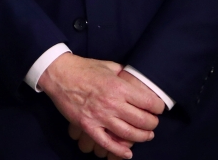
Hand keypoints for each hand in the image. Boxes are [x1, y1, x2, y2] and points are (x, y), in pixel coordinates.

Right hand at [38, 54, 163, 158]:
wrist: (59, 74)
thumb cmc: (84, 68)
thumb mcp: (108, 66)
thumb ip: (123, 74)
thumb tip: (135, 80)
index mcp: (119, 87)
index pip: (149, 103)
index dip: (158, 107)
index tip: (158, 108)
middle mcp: (112, 103)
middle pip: (142, 120)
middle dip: (152, 124)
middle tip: (153, 123)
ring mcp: (100, 117)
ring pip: (129, 134)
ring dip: (141, 137)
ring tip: (145, 135)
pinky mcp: (88, 126)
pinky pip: (107, 143)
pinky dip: (119, 151)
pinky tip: (128, 153)